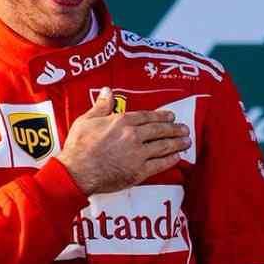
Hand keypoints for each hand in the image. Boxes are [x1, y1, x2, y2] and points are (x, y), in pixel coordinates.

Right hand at [56, 87, 190, 195]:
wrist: (76, 172)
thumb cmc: (78, 147)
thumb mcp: (86, 120)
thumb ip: (101, 106)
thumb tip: (108, 91)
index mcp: (122, 121)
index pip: (147, 116)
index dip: (161, 116)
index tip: (170, 116)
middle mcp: (133, 136)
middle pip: (159, 130)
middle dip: (174, 128)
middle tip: (184, 128)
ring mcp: (138, 154)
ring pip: (163, 146)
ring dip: (177, 143)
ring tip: (186, 141)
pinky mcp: (139, 172)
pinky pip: (159, 165)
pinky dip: (170, 160)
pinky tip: (177, 157)